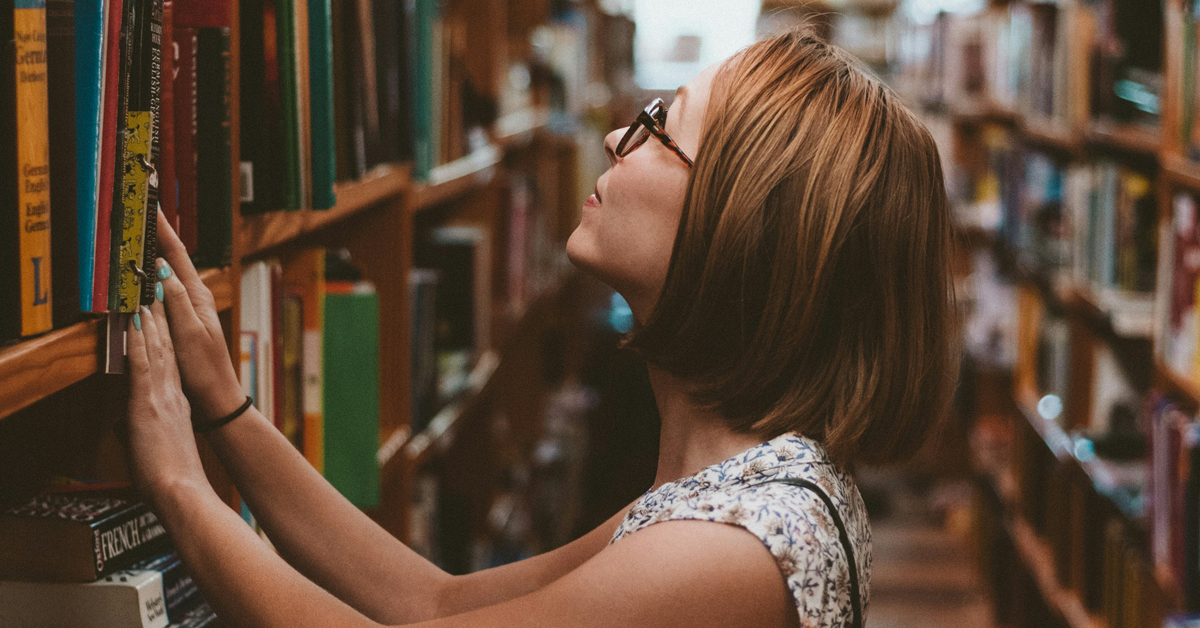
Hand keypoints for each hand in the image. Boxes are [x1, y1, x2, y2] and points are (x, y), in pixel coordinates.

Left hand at [126, 304, 208, 504]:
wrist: (181, 490)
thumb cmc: (171, 480)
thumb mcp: (155, 448)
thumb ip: (139, 432)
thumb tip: (123, 427)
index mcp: (177, 406)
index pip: (169, 365)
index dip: (165, 339)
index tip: (160, 317)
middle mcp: (172, 395)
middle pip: (167, 349)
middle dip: (161, 319)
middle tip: (157, 292)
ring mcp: (161, 397)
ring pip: (157, 349)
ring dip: (152, 320)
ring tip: (148, 295)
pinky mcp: (147, 403)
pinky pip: (143, 364)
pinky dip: (140, 340)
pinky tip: (137, 321)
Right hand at [154, 208, 244, 420]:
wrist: (216, 398)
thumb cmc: (205, 369)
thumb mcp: (189, 334)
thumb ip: (176, 302)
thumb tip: (162, 270)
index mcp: (198, 296)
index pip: (177, 255)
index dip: (163, 229)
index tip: (151, 206)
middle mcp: (195, 297)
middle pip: (172, 258)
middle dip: (157, 233)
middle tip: (140, 210)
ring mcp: (189, 308)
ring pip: (167, 272)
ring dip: (154, 252)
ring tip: (138, 231)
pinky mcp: (182, 320)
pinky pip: (164, 291)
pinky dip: (152, 276)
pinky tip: (143, 274)